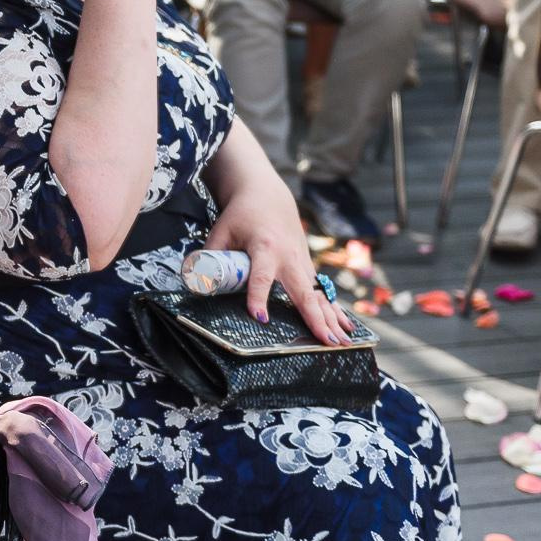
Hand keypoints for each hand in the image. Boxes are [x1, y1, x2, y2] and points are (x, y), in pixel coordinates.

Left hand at [205, 185, 353, 345]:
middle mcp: (288, 257)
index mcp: (264, 247)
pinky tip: (346, 329)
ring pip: (318, 295)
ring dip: (331, 319)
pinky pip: (322, 293)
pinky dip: (335, 311)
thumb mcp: (221, 231)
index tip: (258, 317)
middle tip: (324, 340)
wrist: (268, 197)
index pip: (261, 276)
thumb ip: (209, 256)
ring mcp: (302, 262)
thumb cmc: (241, 216)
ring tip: (341, 342)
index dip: (258, 296)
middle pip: (302, 291)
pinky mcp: (307, 267)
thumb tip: (195, 282)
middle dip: (313, 316)